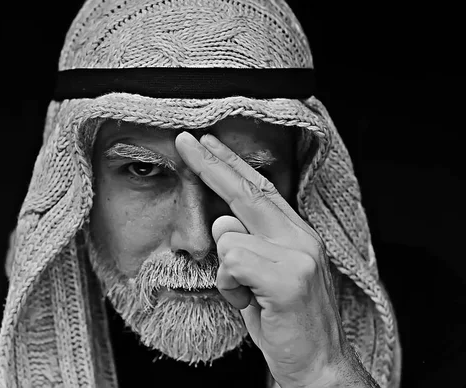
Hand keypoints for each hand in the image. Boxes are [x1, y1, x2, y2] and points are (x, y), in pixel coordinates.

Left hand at [175, 131, 352, 386]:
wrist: (317, 363)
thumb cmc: (284, 320)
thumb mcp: (261, 276)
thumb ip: (246, 244)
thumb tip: (223, 220)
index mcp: (296, 234)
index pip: (259, 188)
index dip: (231, 164)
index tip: (207, 143)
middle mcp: (301, 237)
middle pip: (247, 191)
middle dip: (212, 163)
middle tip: (187, 140)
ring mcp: (298, 255)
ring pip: (228, 236)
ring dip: (226, 271)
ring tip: (247, 295)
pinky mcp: (289, 278)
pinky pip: (232, 261)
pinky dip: (230, 286)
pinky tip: (251, 303)